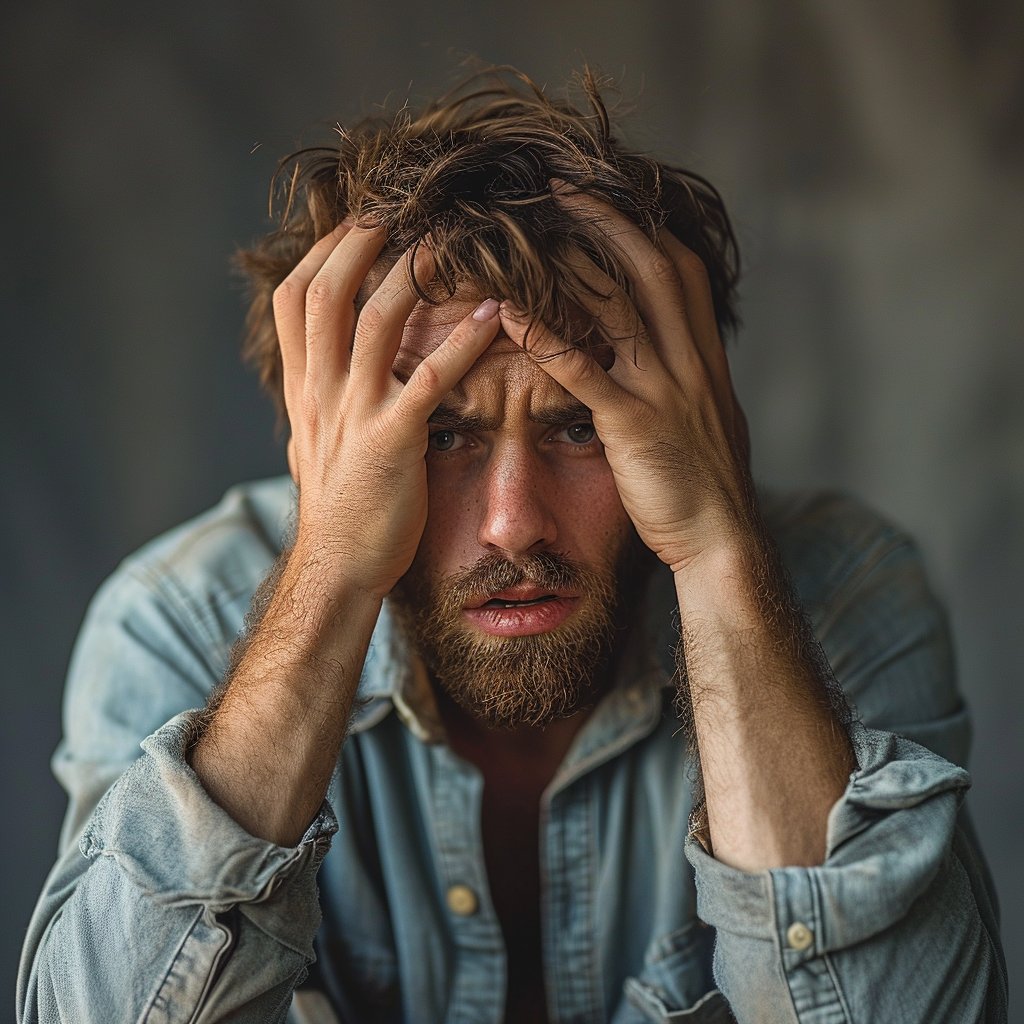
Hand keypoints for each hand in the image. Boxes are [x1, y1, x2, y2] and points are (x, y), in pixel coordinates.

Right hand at [274, 223, 501, 597]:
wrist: (338, 567)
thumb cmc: (338, 508)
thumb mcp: (313, 443)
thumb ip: (318, 400)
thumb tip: (319, 373)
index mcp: (303, 388)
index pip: (296, 299)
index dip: (323, 252)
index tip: (355, 220)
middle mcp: (321, 391)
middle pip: (326, 292)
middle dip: (359, 239)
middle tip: (398, 204)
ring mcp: (353, 413)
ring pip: (374, 320)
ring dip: (411, 272)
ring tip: (448, 239)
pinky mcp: (392, 441)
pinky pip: (430, 379)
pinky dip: (463, 342)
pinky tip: (496, 315)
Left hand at [498, 189, 752, 573]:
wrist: (723, 540)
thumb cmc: (707, 484)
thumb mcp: (708, 417)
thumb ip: (687, 377)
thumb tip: (667, 352)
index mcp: (705, 357)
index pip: (683, 270)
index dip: (645, 226)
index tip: (610, 197)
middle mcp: (690, 362)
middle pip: (652, 267)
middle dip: (607, 220)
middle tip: (560, 186)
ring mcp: (665, 390)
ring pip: (620, 306)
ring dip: (571, 262)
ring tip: (526, 230)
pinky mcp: (635, 426)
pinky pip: (585, 370)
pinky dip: (547, 336)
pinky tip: (509, 311)